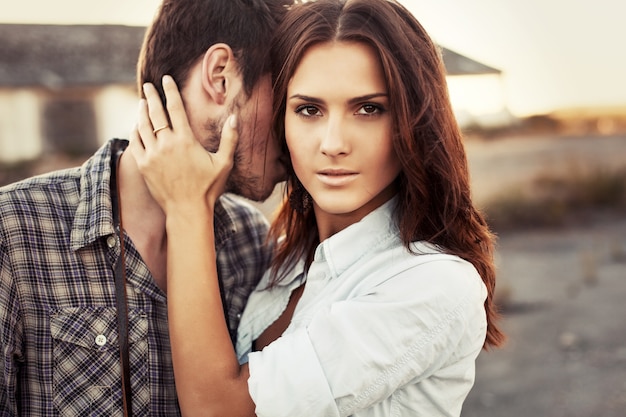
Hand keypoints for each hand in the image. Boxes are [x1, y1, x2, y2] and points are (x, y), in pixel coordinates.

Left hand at [129, 75, 237, 214]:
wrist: (187, 210)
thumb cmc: (208, 188)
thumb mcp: (224, 163)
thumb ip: (230, 139)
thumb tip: (234, 117)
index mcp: (185, 140)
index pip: (175, 108)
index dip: (170, 91)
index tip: (166, 79)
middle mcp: (166, 144)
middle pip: (155, 113)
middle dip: (151, 96)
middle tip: (148, 85)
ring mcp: (152, 155)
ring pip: (142, 125)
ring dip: (141, 111)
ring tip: (142, 102)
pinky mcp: (143, 165)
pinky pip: (135, 142)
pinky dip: (135, 131)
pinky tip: (137, 126)